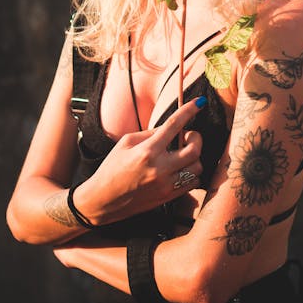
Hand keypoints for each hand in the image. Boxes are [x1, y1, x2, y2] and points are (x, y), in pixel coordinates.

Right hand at [74, 97, 205, 224]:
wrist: (103, 200)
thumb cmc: (112, 167)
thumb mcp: (126, 143)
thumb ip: (150, 133)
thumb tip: (172, 126)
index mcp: (147, 151)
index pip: (174, 125)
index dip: (189, 110)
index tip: (200, 102)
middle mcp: (159, 168)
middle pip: (194, 149)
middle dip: (196, 138)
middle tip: (188, 135)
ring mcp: (166, 185)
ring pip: (197, 168)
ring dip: (194, 157)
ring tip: (182, 154)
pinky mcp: (168, 198)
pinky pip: (193, 183)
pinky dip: (192, 173)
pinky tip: (181, 168)